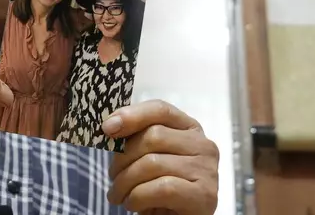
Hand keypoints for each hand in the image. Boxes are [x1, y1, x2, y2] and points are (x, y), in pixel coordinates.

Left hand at [102, 100, 218, 214]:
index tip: (107, 128)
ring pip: (152, 163)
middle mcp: (203, 145)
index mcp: (189, 129)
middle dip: (123, 158)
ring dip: (125, 182)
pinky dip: (138, 197)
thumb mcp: (146, 156)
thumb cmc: (158, 187)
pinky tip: (133, 204)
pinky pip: (162, 188)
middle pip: (153, 135)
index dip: (132, 115)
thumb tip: (110, 125)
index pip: (160, 109)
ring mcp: (207, 170)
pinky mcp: (204, 195)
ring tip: (118, 194)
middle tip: (112, 176)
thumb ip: (134, 137)